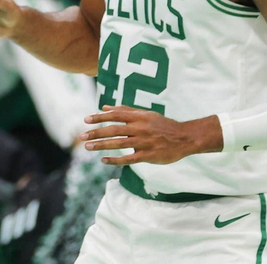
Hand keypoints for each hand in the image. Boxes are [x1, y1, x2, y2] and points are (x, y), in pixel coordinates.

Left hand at [80, 107, 220, 164]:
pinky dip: (115, 160)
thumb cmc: (162, 124)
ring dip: (102, 145)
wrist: (184, 138)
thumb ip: (125, 110)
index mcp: (139, 117)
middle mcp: (140, 128)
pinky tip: (104, 160)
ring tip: (88, 147)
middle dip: (96, 133)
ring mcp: (144, 142)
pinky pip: (129, 158)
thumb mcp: (145, 114)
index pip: (115, 115)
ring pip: (119, 144)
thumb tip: (105, 107)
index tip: (86, 120)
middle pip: (114, 130)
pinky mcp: (148, 156)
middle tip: (82, 136)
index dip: (99, 117)